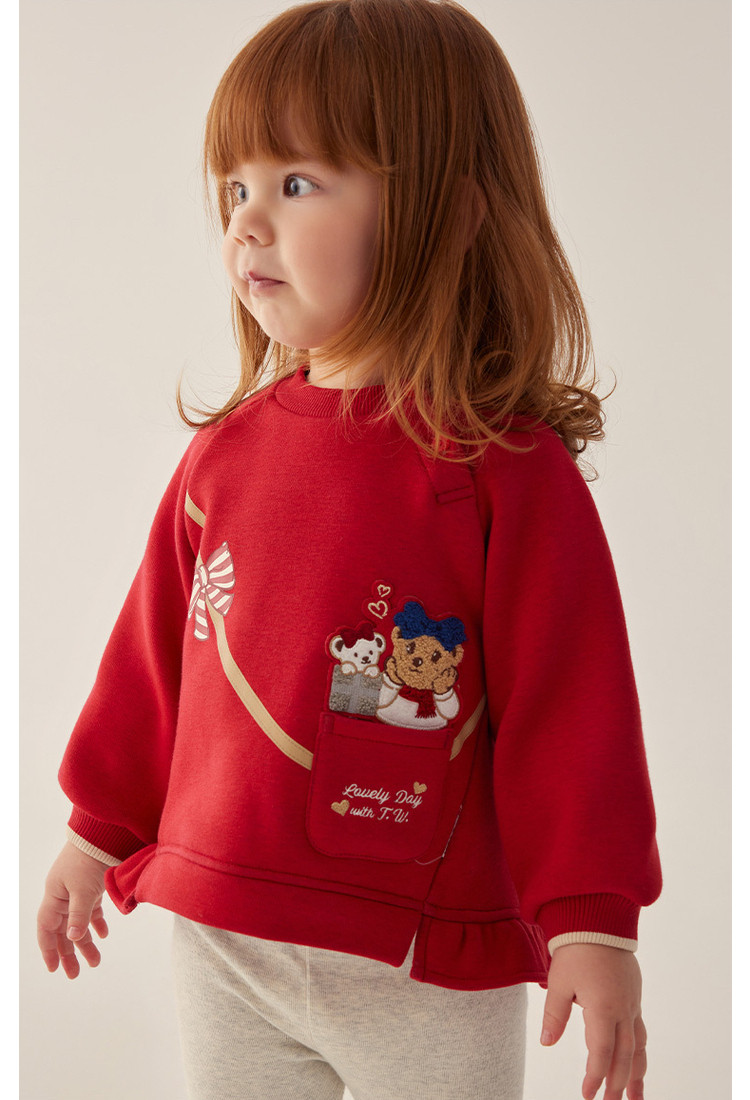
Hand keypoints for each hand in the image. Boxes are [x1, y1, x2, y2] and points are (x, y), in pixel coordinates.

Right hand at [37, 840, 109, 977]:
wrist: (102, 836)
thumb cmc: (88, 860)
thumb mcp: (82, 890)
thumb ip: (78, 915)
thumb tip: (71, 938)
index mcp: (54, 897)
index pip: (46, 929)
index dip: (48, 950)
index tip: (53, 969)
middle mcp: (63, 896)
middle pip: (62, 931)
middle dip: (68, 954)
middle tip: (75, 975)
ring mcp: (77, 892)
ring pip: (78, 924)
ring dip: (85, 942)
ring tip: (95, 962)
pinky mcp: (91, 888)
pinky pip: (91, 911)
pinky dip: (96, 923)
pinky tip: (104, 935)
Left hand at [540, 943, 646, 1099]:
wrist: (599, 919)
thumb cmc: (576, 948)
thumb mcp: (559, 982)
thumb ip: (555, 1015)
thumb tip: (546, 1043)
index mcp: (603, 1007)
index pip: (601, 1053)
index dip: (595, 1076)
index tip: (587, 1094)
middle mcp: (623, 1009)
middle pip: (624, 1056)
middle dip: (618, 1083)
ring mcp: (632, 1002)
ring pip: (638, 1046)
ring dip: (637, 1073)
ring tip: (636, 1097)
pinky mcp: (634, 995)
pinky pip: (640, 1030)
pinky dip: (639, 1051)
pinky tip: (636, 1061)